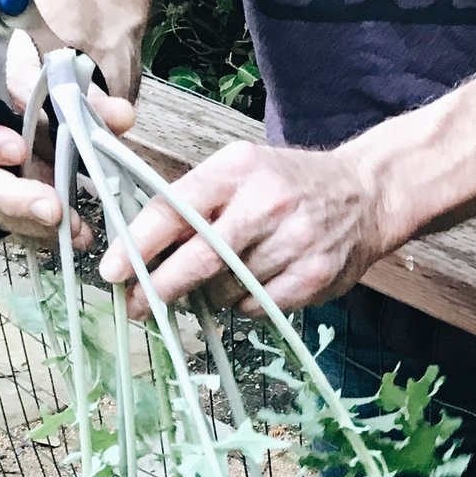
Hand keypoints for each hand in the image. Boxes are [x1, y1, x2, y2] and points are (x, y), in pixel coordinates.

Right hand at [0, 49, 138, 244]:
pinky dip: (38, 233)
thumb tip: (121, 116)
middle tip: (52, 208)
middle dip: (13, 197)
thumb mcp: (41, 75)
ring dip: (31, 223)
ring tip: (72, 227)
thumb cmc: (14, 84)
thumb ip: (78, 94)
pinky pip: (2, 227)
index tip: (18, 149)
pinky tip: (71, 235)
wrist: (7, 101)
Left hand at [99, 140, 401, 316]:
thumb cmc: (287, 184)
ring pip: (225, 289)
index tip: (111, 272)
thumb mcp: (240, 171)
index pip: (175, 209)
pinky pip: (256, 306)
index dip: (137, 245)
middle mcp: (266, 203)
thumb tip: (137, 247)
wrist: (364, 193)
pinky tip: (252, 285)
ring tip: (215, 282)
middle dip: (160, 288)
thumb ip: (195, 201)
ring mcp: (293, 241)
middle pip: (198, 259)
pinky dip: (244, 303)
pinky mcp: (313, 276)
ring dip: (209, 294)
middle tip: (137, 305)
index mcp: (237, 170)